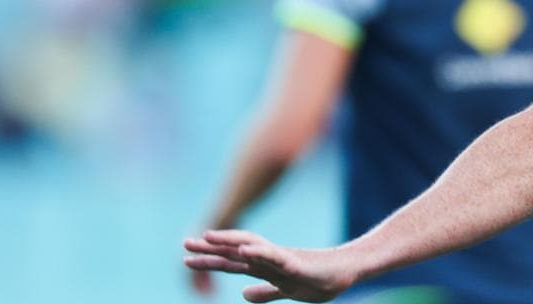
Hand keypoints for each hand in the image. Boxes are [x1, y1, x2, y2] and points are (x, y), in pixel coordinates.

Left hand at [184, 230, 356, 302]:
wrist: (348, 271)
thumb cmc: (320, 279)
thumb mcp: (287, 290)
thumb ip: (266, 292)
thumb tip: (244, 294)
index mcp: (266, 268)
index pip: (232, 263)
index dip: (210, 260)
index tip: (186, 258)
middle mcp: (270, 260)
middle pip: (235, 252)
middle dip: (210, 249)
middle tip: (184, 243)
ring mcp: (282, 259)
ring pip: (251, 249)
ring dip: (229, 242)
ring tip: (209, 237)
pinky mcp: (296, 263)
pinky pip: (274, 257)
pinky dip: (258, 252)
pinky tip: (244, 250)